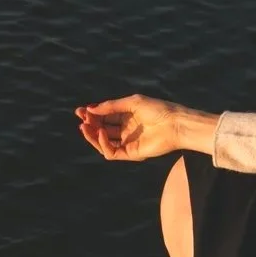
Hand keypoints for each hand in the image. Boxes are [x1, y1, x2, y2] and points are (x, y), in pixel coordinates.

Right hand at [75, 95, 207, 161]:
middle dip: (90, 124)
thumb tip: (90, 109)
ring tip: (85, 126)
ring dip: (92, 135)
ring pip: (103, 142)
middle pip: (102, 129)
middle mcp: (126, 130)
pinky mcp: (131, 154)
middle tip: (82, 118)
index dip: (92, 114)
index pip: (105, 117)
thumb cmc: (157, 109)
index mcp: (127, 116)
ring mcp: (128, 142)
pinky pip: (111, 152)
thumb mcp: (131, 103)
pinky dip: (103, 143)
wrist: (175, 124)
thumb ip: (111, 106)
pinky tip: (100, 132)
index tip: (81, 110)